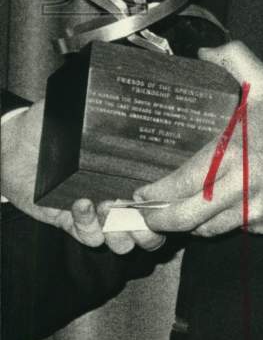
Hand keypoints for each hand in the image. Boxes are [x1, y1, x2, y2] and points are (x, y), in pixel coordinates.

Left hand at [1, 99, 163, 253]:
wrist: (13, 143)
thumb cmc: (50, 122)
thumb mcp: (82, 110)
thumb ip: (106, 109)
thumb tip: (130, 97)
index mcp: (131, 169)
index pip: (164, 191)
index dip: (169, 197)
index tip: (161, 187)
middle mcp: (120, 194)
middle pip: (151, 229)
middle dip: (149, 226)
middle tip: (136, 205)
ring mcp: (98, 212)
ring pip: (123, 241)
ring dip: (119, 230)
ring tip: (107, 204)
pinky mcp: (73, 223)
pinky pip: (89, 237)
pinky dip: (88, 225)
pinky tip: (81, 202)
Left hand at [135, 41, 262, 236]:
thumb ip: (235, 59)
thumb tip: (205, 52)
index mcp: (235, 154)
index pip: (183, 183)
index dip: (157, 193)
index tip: (142, 190)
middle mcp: (240, 188)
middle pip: (187, 218)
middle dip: (160, 221)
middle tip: (145, 214)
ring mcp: (253, 211)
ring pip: (207, 230)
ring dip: (188, 224)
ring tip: (174, 213)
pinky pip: (233, 229)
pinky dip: (218, 223)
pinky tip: (213, 209)